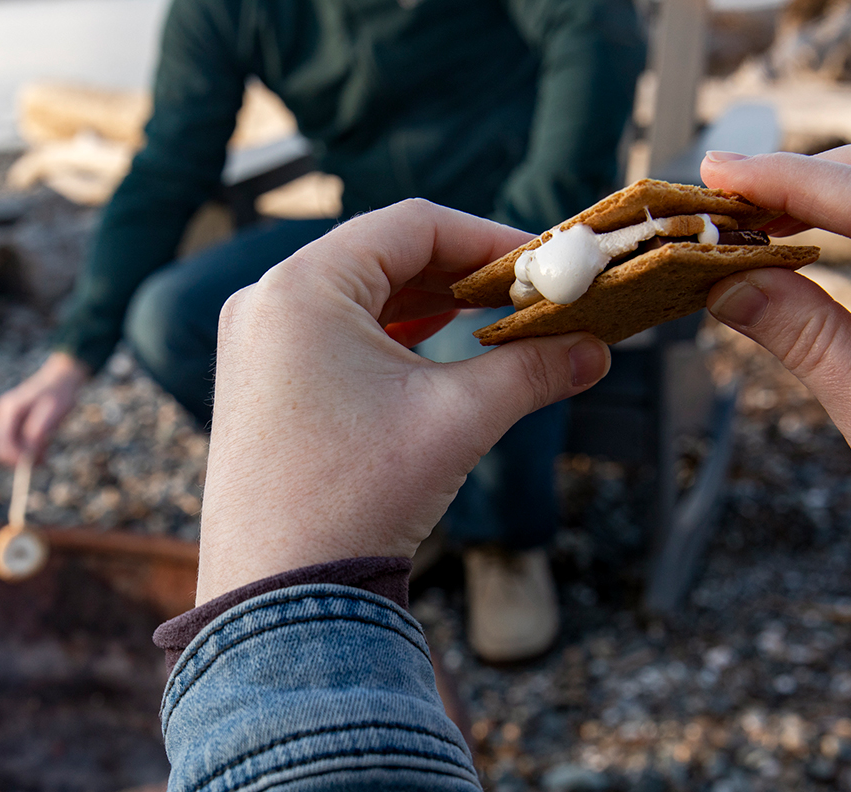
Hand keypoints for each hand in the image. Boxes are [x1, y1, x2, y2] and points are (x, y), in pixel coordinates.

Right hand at [0, 352, 89, 466]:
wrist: (62, 378)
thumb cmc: (60, 393)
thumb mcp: (53, 413)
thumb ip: (37, 433)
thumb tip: (28, 456)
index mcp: (10, 410)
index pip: (3, 444)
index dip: (17, 458)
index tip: (37, 463)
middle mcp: (4, 415)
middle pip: (0, 450)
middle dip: (19, 459)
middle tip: (43, 460)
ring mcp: (7, 419)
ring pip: (7, 449)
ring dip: (24, 456)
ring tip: (46, 452)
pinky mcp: (13, 423)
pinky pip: (15, 445)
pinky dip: (28, 450)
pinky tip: (44, 446)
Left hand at [197, 200, 611, 601]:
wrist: (279, 599)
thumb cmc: (355, 498)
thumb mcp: (456, 420)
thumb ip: (531, 369)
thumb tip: (596, 348)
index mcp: (301, 287)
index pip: (410, 226)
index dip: (488, 238)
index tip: (545, 263)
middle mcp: (266, 301)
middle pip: (382, 255)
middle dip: (463, 274)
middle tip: (531, 295)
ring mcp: (254, 343)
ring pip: (358, 295)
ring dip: (429, 305)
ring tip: (495, 323)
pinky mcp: (256, 383)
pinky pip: (331, 333)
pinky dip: (388, 336)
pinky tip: (437, 354)